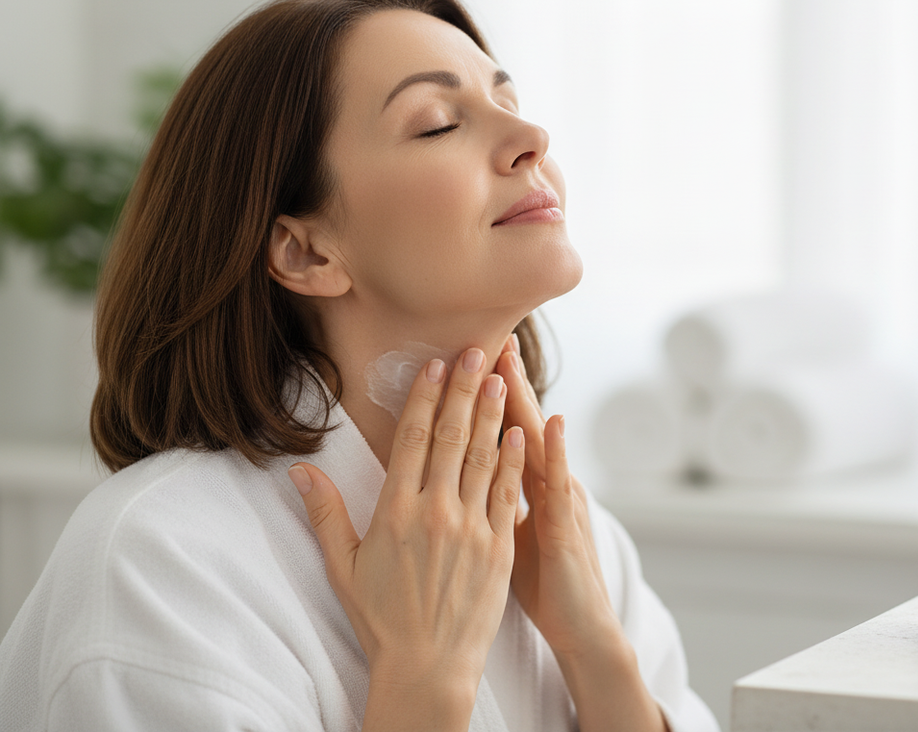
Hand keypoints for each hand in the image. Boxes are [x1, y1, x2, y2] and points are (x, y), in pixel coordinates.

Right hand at [288, 350, 524, 730]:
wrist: (428, 668)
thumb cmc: (382, 619)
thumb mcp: (344, 566)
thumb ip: (325, 514)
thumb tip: (298, 471)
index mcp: (395, 512)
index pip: (411, 440)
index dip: (425, 397)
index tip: (435, 365)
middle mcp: (435, 513)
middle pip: (451, 437)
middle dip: (463, 389)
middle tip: (476, 350)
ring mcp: (471, 529)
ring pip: (483, 457)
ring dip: (491, 412)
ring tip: (500, 375)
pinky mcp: (500, 547)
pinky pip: (506, 492)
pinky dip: (513, 458)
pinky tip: (517, 429)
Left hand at [496, 338, 621, 659]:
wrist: (583, 627)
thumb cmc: (546, 584)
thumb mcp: (512, 536)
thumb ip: (492, 501)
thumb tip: (458, 479)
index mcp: (525, 487)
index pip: (499, 431)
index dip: (482, 396)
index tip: (464, 358)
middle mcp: (545, 485)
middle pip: (519, 424)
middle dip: (501, 382)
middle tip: (488, 336)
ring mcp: (560, 503)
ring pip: (538, 444)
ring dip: (524, 403)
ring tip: (509, 364)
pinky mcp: (566, 529)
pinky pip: (559, 486)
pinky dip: (557, 453)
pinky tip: (552, 424)